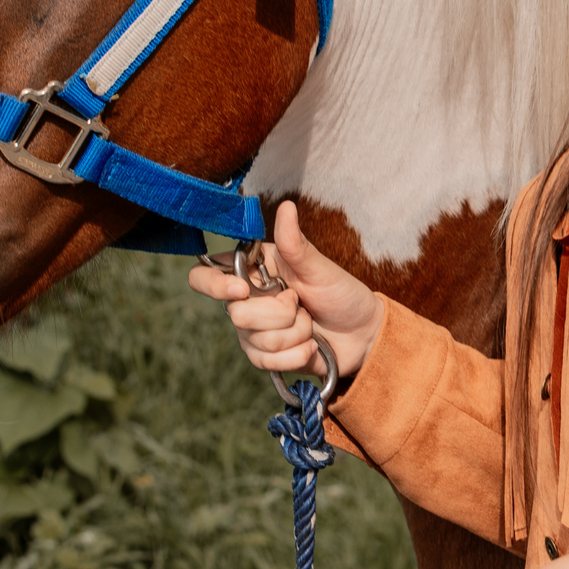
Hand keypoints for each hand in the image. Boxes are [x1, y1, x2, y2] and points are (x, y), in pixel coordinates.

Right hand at [187, 201, 383, 380]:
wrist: (363, 335)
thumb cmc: (342, 294)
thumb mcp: (320, 268)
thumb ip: (295, 244)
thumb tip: (286, 207)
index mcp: (255, 270)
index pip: (205, 276)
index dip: (215, 285)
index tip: (243, 289)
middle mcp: (248, 300)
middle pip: (236, 314)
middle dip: (279, 313)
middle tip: (300, 303)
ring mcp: (254, 331)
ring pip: (255, 340)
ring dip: (294, 333)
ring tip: (310, 323)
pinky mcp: (265, 357)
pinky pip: (267, 361)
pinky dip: (296, 353)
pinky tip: (310, 345)